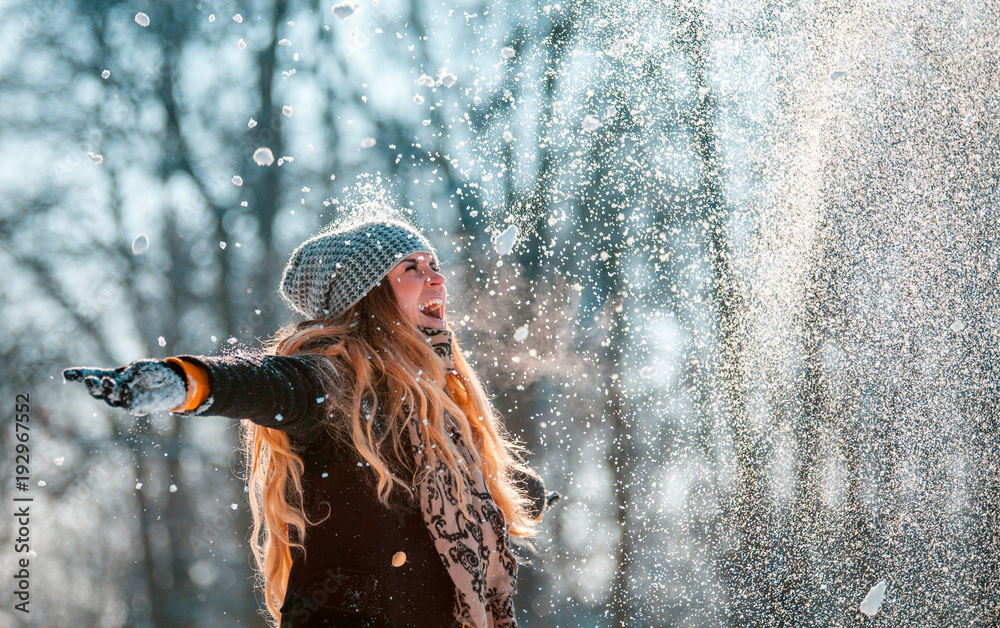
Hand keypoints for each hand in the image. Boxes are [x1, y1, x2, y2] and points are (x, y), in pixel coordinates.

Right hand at [63, 360, 187, 415]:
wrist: (175, 381)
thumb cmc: (155, 371)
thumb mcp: (139, 368)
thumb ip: (126, 376)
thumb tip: (117, 384)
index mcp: (113, 376)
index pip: (93, 374)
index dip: (79, 374)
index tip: (66, 374)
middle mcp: (115, 389)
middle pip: (97, 391)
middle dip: (91, 385)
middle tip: (89, 378)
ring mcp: (124, 399)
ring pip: (110, 398)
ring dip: (107, 389)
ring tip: (106, 380)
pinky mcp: (136, 407)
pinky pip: (127, 403)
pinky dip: (124, 395)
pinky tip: (123, 388)